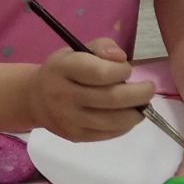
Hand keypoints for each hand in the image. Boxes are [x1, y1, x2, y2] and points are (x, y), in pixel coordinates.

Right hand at [27, 39, 154, 141]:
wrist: (34, 99)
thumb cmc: (62, 71)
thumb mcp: (76, 50)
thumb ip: (102, 47)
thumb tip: (121, 58)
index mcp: (62, 69)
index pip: (100, 73)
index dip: (121, 71)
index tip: (126, 69)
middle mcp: (63, 95)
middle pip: (111, 98)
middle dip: (139, 94)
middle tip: (149, 89)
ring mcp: (68, 119)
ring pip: (113, 120)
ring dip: (136, 113)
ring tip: (141, 104)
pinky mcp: (75, 136)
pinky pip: (109, 134)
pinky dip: (125, 125)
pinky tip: (127, 115)